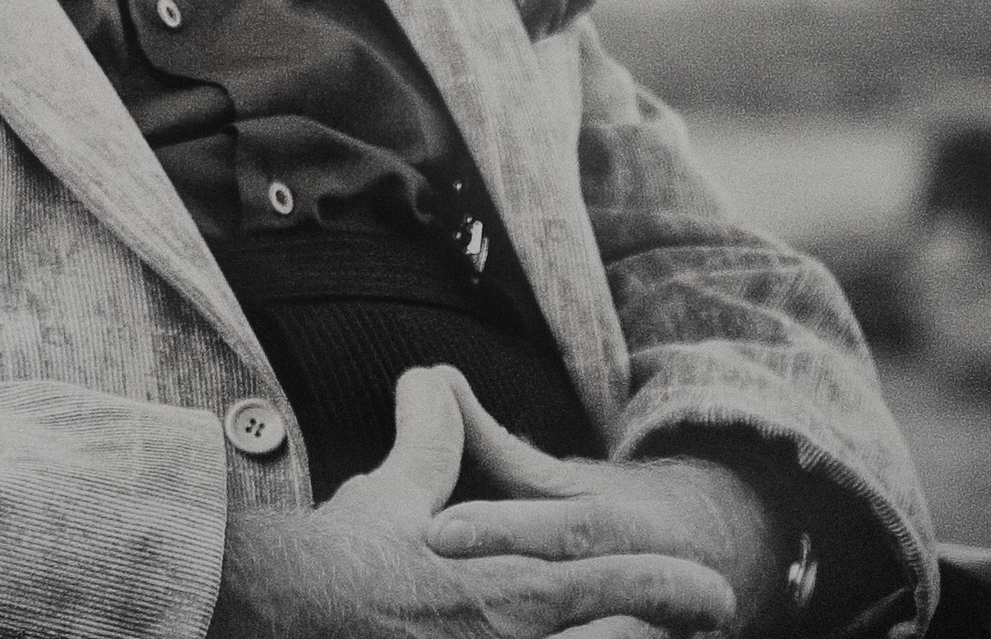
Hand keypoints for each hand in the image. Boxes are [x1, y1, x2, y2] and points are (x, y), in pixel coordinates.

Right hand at [210, 367, 734, 638]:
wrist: (274, 616)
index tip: (716, 598)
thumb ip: (433, 441)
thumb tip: (434, 378)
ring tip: (627, 637)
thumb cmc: (339, 564)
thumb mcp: (393, 497)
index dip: (673, 589)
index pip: (615, 585)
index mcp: (511, 594)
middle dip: (648, 638)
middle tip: (673, 628)